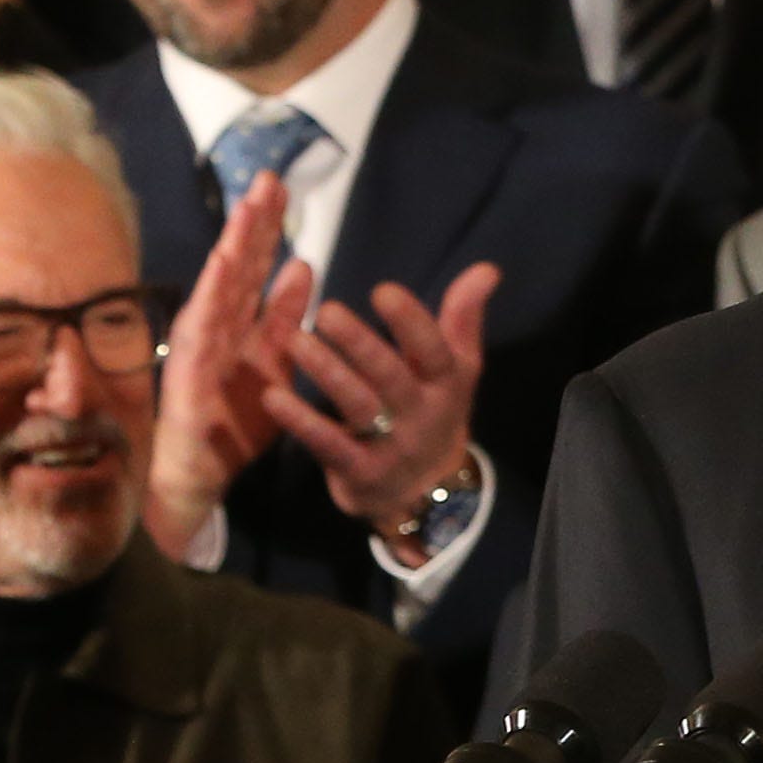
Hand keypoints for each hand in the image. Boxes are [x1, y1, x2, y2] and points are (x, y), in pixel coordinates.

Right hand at [149, 170, 319, 554]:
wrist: (204, 469)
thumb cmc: (236, 418)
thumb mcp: (276, 359)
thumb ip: (285, 314)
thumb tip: (302, 264)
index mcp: (240, 319)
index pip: (256, 263)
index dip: (267, 225)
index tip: (281, 187)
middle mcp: (218, 321)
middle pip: (238, 262)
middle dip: (253, 220)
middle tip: (268, 178)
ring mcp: (202, 339)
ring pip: (220, 283)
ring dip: (234, 243)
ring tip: (248, 207)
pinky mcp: (191, 363)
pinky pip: (205, 321)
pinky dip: (215, 289)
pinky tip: (226, 261)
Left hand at [268, 267, 501, 537]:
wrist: (426, 493)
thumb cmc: (434, 411)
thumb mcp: (457, 367)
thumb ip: (463, 315)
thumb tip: (488, 268)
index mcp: (446, 383)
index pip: (434, 351)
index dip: (411, 323)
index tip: (383, 291)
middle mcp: (421, 414)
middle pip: (391, 377)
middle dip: (360, 344)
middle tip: (325, 311)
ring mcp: (391, 447)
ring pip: (358, 407)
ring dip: (326, 374)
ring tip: (295, 341)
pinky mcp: (359, 473)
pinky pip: (329, 446)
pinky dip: (301, 422)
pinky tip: (274, 396)